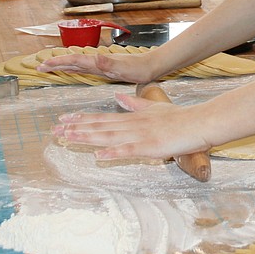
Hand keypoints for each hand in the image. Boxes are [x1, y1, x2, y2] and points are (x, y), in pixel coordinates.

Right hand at [38, 49, 159, 83]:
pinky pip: (82, 68)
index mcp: (97, 61)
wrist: (149, 66)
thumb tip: (96, 58)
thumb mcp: (124, 67)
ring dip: (60, 65)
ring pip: (74, 64)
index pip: (73, 60)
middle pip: (70, 61)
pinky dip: (71, 69)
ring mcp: (98, 65)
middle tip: (39, 66)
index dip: (58, 62)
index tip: (44, 64)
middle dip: (54, 63)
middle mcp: (95, 61)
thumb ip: (109, 62)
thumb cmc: (138, 68)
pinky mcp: (102, 69)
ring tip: (47, 67)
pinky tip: (68, 70)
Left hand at [52, 91, 210, 160]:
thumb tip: (118, 96)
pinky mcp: (150, 147)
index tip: (63, 120)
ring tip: (68, 138)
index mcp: (132, 117)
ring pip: (109, 136)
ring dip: (88, 137)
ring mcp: (140, 135)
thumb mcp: (154, 107)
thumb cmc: (180, 118)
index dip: (81, 119)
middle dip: (76, 128)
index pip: (102, 117)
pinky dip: (113, 153)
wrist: (199, 122)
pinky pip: (129, 150)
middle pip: (100, 126)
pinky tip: (99, 157)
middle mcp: (132, 124)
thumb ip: (134, 103)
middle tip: (55, 131)